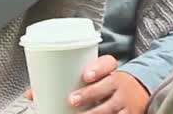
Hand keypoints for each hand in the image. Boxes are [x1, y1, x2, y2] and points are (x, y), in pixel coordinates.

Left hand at [26, 55, 150, 113]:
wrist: (139, 92)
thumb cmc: (107, 84)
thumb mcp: (95, 78)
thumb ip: (69, 81)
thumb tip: (32, 94)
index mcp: (110, 71)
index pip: (108, 63)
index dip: (97, 68)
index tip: (85, 75)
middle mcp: (119, 84)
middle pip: (107, 86)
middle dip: (89, 93)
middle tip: (72, 100)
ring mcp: (124, 101)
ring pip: (110, 107)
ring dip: (94, 113)